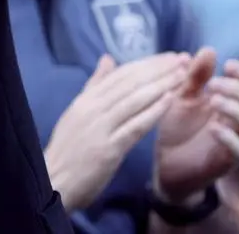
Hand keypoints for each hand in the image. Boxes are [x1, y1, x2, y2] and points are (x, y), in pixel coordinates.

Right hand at [44, 52, 189, 210]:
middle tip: (184, 59)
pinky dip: (153, 111)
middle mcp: (93, 108)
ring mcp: (101, 127)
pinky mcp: (109, 148)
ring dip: (161, 85)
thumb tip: (108, 59)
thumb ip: (94, 86)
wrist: (55, 181)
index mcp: (86, 99)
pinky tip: (170, 100)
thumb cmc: (68, 149)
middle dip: (159, 70)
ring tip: (182, 75)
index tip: (170, 56)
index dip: (148, 64)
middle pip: (131, 83)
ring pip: (135, 100)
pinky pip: (135, 126)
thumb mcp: (77, 112)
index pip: (121, 75)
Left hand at [154, 48, 238, 204]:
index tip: (228, 65)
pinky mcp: (228, 161)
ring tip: (213, 100)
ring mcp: (237, 141)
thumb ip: (195, 75)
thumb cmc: (178, 125)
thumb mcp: (182, 95)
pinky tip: (213, 127)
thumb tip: (208, 49)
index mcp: (235, 102)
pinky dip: (228, 136)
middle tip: (214, 84)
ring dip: (236, 109)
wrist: (165, 160)